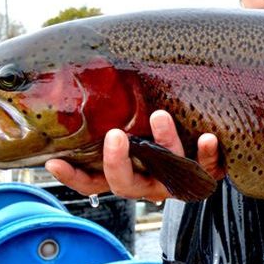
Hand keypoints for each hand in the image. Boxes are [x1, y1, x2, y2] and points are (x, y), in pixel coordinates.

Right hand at [46, 110, 221, 201]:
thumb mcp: (134, 126)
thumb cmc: (159, 133)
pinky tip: (208, 137)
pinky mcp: (204, 175)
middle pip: (126, 185)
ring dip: (163, 144)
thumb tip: (85, 78)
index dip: (73, 178)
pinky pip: (208, 170)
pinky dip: (207, 155)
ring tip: (160, 116)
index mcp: (126, 175)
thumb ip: (113, 116)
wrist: (207, 152)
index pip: (92, 183)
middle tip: (116, 135)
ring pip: (167, 172)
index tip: (55, 162)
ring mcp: (175, 181)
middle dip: (117, 162)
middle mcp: (148, 183)